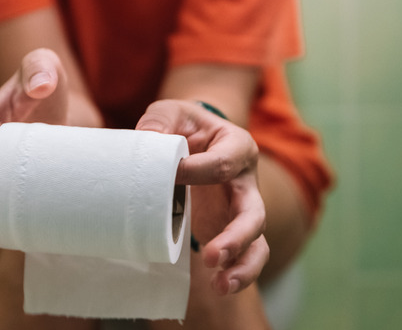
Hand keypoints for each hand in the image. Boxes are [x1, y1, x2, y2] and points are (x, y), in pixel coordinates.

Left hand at [136, 100, 268, 295]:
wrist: (192, 140)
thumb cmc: (182, 126)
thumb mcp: (169, 114)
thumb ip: (158, 123)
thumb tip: (144, 142)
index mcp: (237, 146)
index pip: (224, 163)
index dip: (197, 171)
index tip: (171, 175)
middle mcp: (247, 181)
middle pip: (253, 212)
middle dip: (235, 236)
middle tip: (211, 255)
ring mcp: (242, 209)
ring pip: (257, 241)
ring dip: (241, 264)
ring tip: (221, 285)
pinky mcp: (231, 229)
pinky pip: (246, 255)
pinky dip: (237, 273)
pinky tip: (220, 287)